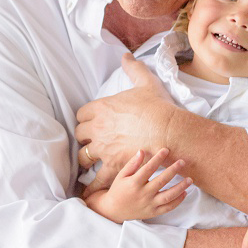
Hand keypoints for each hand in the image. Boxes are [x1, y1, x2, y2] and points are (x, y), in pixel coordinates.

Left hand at [76, 54, 178, 193]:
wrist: (168, 132)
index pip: (81, 114)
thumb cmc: (157, 107)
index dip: (86, 118)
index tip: (90, 122)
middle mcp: (98, 129)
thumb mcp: (145, 83)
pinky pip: (97, 180)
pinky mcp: (113, 166)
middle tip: (90, 142)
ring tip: (88, 164)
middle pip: (79, 135)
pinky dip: (92, 186)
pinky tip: (88, 192)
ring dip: (85, 160)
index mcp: (102, 108)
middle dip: (84, 139)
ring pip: (83, 157)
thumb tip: (126, 56)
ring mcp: (103, 149)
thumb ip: (133, 68)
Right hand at [84, 149, 192, 222]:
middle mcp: (143, 194)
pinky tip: (184, 192)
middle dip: (173, 170)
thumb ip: (132, 164)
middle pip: (162, 181)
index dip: (158, 158)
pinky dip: (178, 201)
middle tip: (182, 162)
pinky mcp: (153, 212)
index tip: (166, 150)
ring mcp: (149, 204)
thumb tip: (142, 151)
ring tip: (189, 179)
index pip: (148, 168)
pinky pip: (168, 208)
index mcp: (134, 183)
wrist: (113, 211)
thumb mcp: (122, 175)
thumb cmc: (118, 190)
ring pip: (168, 196)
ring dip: (180, 187)